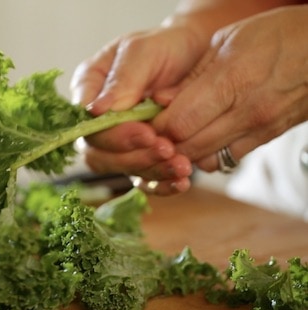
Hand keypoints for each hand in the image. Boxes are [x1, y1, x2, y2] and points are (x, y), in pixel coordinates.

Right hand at [70, 26, 204, 194]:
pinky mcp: (140, 156)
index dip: (113, 135)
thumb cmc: (165, 46)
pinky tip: (181, 182)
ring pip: (121, 169)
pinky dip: (162, 184)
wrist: (197, 55)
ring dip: (151, 170)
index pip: (86, 124)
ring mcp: (118, 141)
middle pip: (99, 153)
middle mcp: (97, 120)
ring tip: (182, 166)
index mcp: (88, 89)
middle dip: (134, 156)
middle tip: (167, 149)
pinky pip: (143, 179)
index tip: (147, 132)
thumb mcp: (143, 51)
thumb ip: (122, 79)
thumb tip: (96, 111)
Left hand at [153, 5, 307, 171]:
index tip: (147, 120)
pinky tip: (202, 138)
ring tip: (176, 135)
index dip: (156, 127)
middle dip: (165, 142)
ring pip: (205, 158)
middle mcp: (247, 111)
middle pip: (188, 146)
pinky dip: (208, 154)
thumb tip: (161, 100)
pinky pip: (227, 159)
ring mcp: (260, 128)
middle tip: (155, 132)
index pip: (177, 123)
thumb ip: (191, 76)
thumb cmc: (278, 35)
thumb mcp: (228, 41)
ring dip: (184, 151)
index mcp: (232, 80)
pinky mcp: (268, 139)